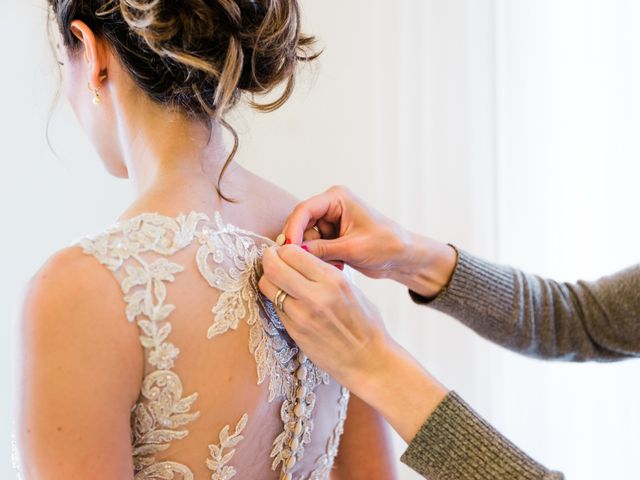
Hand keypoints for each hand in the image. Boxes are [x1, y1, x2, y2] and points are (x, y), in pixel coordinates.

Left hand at [258, 244, 447, 441]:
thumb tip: (300, 257)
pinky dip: (276, 298)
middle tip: (272, 260)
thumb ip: (323, 272)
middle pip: (273, 266)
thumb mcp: (350, 288)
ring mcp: (301, 315)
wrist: (368, 360)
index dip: (284, 250)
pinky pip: (274, 306)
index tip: (285, 252)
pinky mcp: (293, 331)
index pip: (292, 252)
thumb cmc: (365, 324)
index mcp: (332, 279)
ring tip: (278, 280)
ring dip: (269, 279)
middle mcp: (314, 295)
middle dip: (269, 259)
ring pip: (267, 286)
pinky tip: (286, 299)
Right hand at [283, 185, 457, 297]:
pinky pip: (315, 247)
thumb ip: (321, 250)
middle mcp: (331, 206)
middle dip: (303, 245)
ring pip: (306, 238)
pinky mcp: (332, 235)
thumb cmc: (387, 246)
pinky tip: (339, 266)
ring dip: (315, 254)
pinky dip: (322, 258)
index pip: (304, 210)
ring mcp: (331, 221)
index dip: (293, 229)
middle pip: (301, 224)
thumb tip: (294, 253)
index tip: (288, 249)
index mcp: (338, 198)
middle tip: (307, 263)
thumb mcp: (353, 249)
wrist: (404, 258)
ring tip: (336, 264)